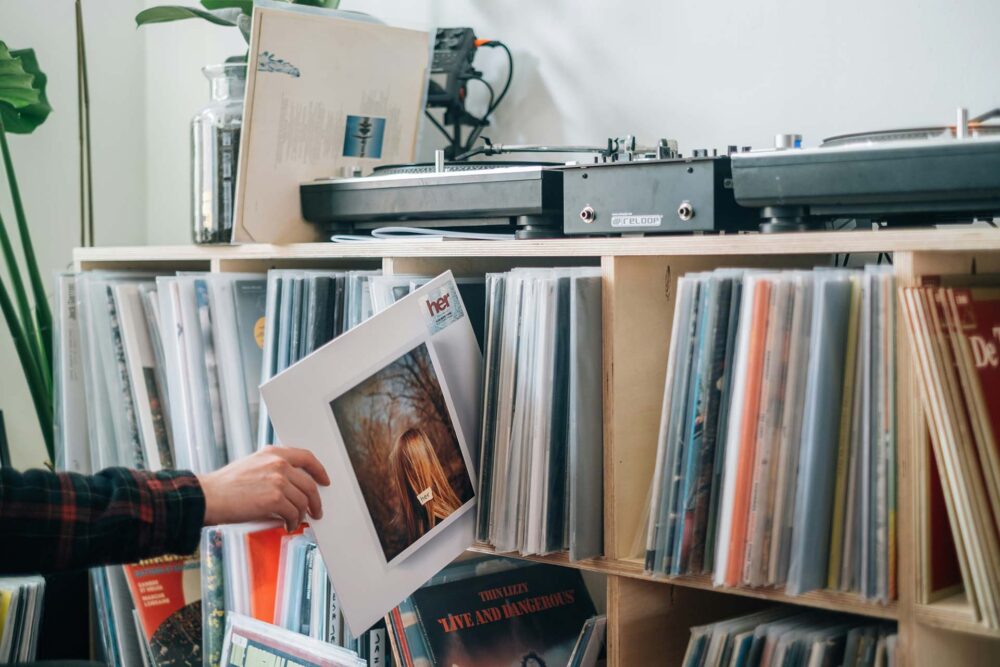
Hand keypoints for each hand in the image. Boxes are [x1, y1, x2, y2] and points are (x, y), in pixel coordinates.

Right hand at [198, 447, 329, 530]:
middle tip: (316, 511)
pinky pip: (294, 514)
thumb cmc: (225, 485)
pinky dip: (293, 522)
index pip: (307, 457)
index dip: (319, 470)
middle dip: (315, 501)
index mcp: (273, 453)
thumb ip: (272, 468)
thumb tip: (292, 484)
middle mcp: (278, 464)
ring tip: (295, 521)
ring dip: (301, 515)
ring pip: (303, 501)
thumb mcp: (252, 464)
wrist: (209, 496)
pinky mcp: (275, 499)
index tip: (325, 480)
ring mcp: (278, 480)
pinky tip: (288, 525)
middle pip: (309, 484)